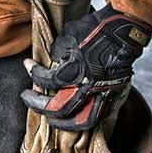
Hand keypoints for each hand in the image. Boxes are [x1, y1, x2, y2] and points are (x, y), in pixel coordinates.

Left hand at [22, 4, 151, 130]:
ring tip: (50, 119)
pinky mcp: (114, 97)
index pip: (48, 80)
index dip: (33, 73)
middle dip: (39, 105)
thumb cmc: (96, 28)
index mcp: (77, 70)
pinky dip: (83, 120)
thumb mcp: (69, 35)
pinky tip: (74, 117)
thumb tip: (52, 63)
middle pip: (60, 109)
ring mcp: (104, 95)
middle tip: (27, 97)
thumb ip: (58, 52)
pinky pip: (98, 118)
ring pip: (81, 122)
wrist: (124, 30)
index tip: (27, 65)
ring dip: (62, 123)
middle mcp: (90, 87)